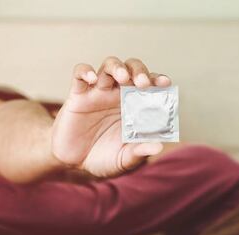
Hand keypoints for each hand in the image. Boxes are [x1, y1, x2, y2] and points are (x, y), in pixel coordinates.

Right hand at [52, 57, 170, 176]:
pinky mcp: (77, 95)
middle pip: (131, 69)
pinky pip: (79, 74)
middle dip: (139, 71)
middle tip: (143, 83)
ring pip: (109, 66)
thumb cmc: (102, 158)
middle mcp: (117, 95)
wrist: (73, 163)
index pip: (149, 85)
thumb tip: (158, 147)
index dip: (158, 80)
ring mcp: (97, 93)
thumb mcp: (123, 159)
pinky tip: (92, 79)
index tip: (165, 84)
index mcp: (133, 106)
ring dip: (117, 67)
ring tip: (123, 77)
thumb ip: (138, 153)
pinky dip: (85, 71)